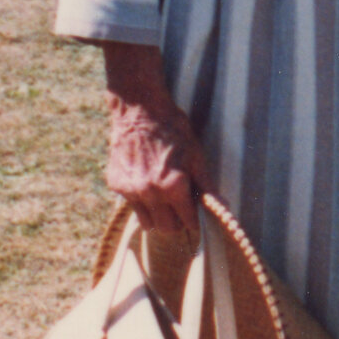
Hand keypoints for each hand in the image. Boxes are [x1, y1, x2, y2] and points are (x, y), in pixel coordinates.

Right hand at [101, 43, 212, 242]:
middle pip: (167, 228)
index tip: (194, 216)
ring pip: (147, 222)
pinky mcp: (116, 185)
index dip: (194, 219)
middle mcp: (150, 193)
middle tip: (180, 204)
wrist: (139, 111)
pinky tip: (146, 181)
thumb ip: (207, 185)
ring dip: (157, 214)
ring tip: (162, 195)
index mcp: (173, 187)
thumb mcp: (197, 155)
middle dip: (176, 220)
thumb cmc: (173, 130)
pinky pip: (132, 205)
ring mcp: (130, 190)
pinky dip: (141, 200)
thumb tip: (222, 207)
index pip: (187, 221)